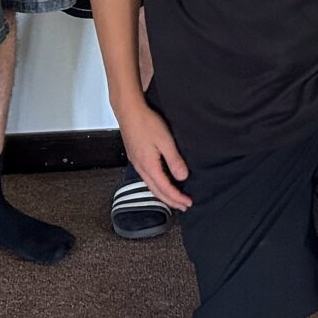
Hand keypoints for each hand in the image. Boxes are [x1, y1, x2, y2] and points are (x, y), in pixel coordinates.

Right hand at [118, 96, 191, 210]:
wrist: (129, 111)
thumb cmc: (146, 123)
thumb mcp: (165, 141)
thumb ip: (174, 160)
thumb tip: (183, 177)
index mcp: (149, 166)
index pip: (165, 188)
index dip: (177, 198)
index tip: (188, 203)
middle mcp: (141, 168)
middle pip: (156, 191)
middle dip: (170, 200)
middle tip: (183, 206)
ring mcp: (136, 163)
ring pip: (150, 185)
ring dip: (163, 194)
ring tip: (173, 198)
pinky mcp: (135, 157)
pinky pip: (147, 177)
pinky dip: (156, 185)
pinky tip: (161, 182)